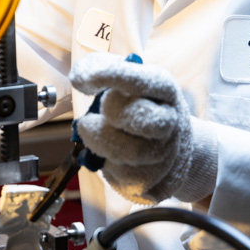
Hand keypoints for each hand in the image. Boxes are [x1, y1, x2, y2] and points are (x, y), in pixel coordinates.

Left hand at [70, 52, 216, 204]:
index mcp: (163, 88)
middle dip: (114, 116)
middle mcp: (171, 120)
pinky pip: (127, 179)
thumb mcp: (124, 77)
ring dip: (101, 143)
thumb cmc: (138, 104)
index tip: (83, 79)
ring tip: (89, 132)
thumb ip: (99, 68)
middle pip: (147, 121)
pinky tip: (105, 154)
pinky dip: (107, 166)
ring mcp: (166, 153)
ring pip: (133, 153)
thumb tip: (79, 76)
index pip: (141, 80)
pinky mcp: (156, 181)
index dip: (111, 77)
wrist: (170, 145)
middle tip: (90, 116)